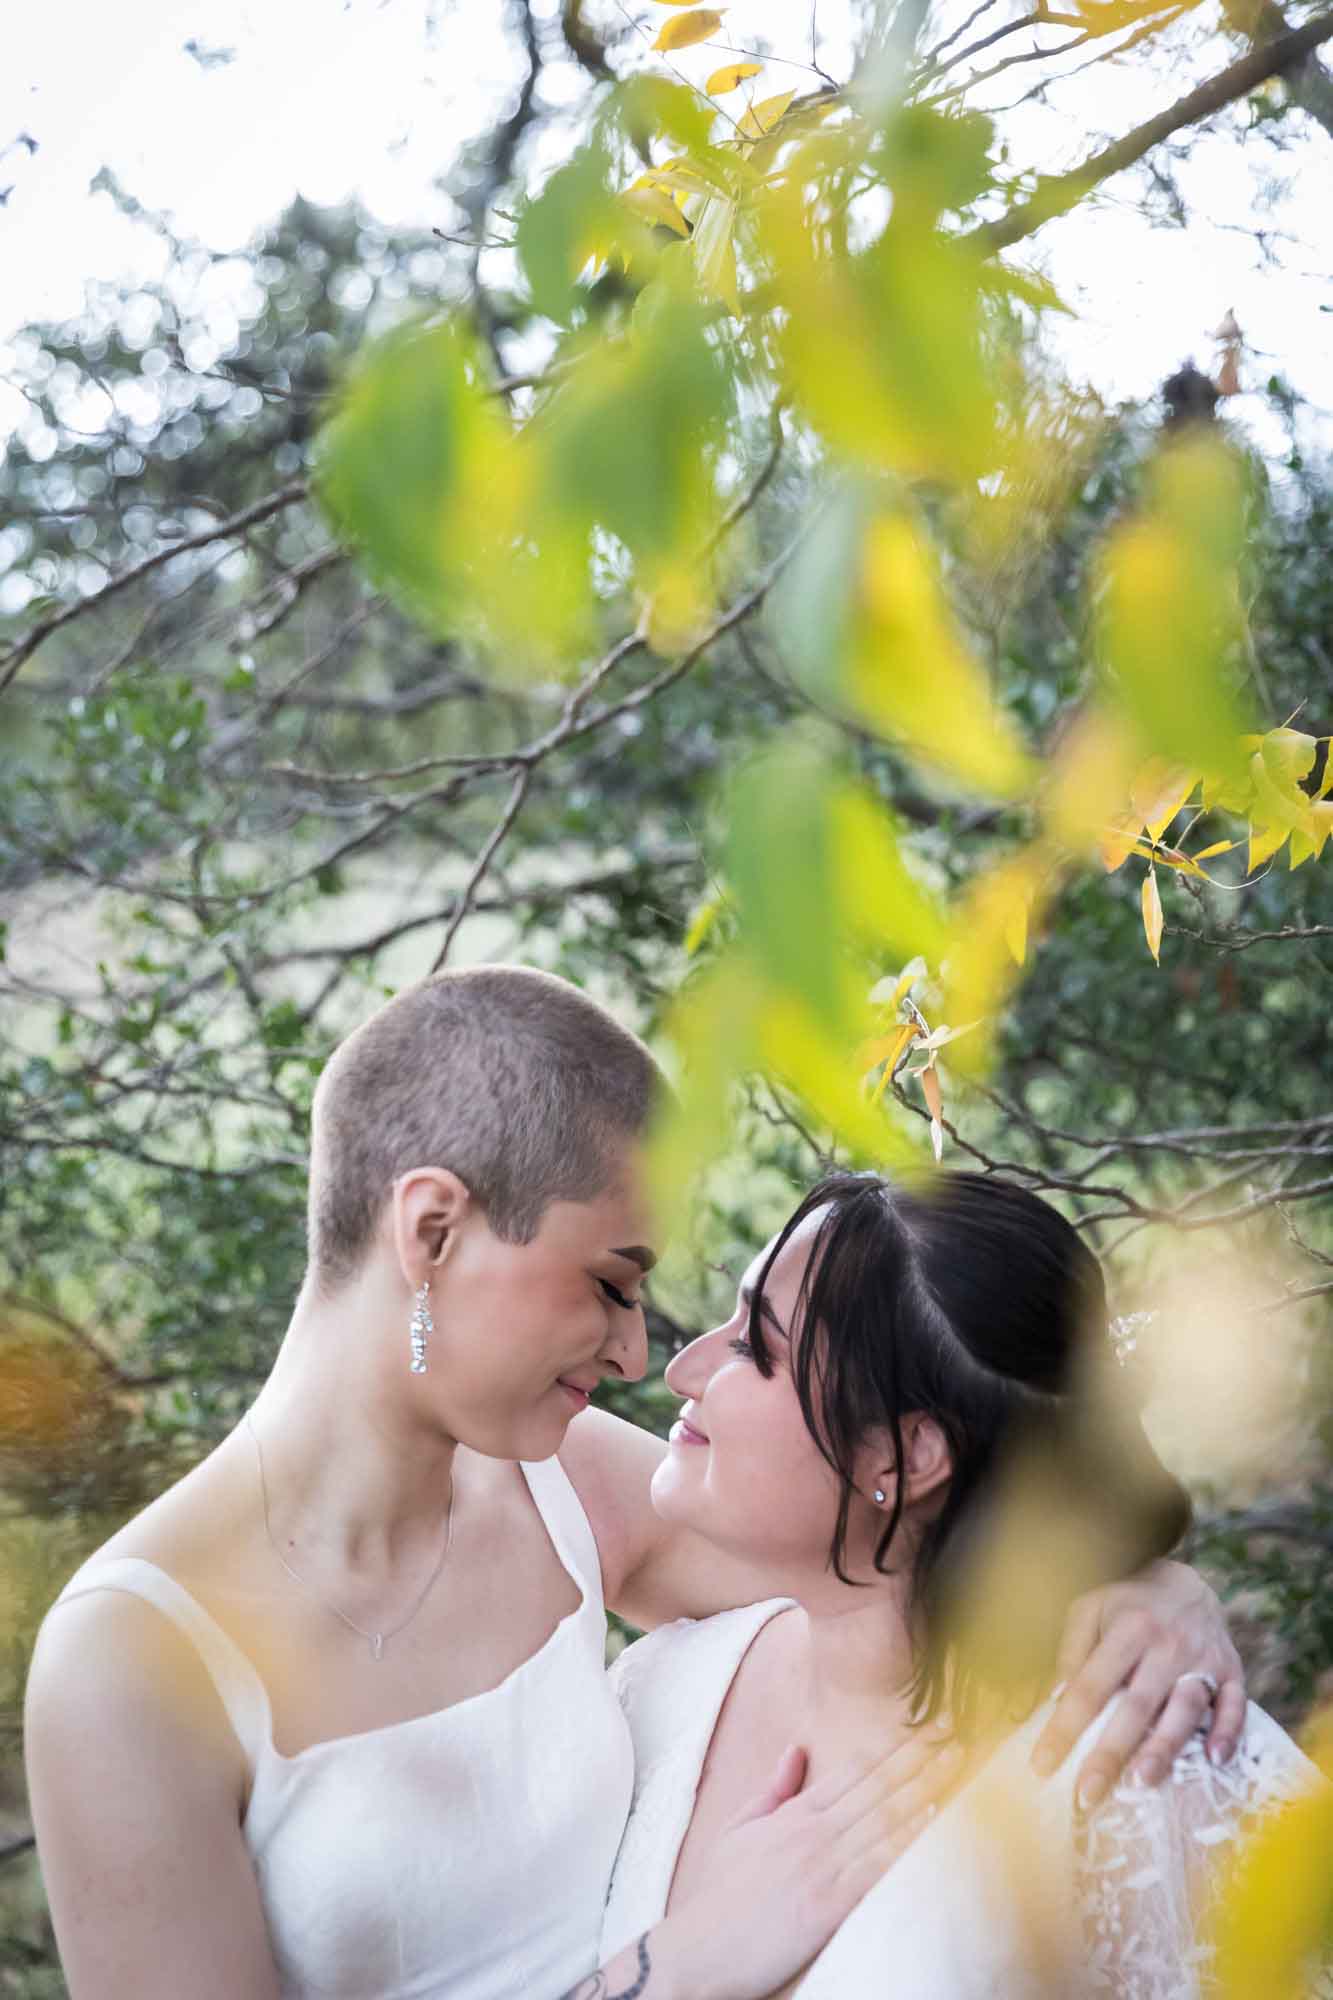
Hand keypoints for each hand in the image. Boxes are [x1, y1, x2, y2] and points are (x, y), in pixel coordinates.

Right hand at [655, 1729, 962, 1999]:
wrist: (700, 1951)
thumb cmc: (719, 1894)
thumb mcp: (739, 1829)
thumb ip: (773, 1790)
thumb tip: (797, 1750)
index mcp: (794, 1814)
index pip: (854, 1770)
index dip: (893, 1747)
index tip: (924, 1729)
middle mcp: (813, 1833)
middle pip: (877, 1787)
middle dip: (919, 1758)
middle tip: (955, 1732)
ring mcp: (822, 1867)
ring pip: (884, 1819)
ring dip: (924, 1789)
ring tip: (955, 1765)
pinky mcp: (829, 1906)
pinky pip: (877, 1867)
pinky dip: (906, 1840)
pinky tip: (932, 1820)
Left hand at [1031, 1559, 1245, 1810]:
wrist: (1184, 1580)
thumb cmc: (1125, 1603)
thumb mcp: (1088, 1610)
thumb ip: (1073, 1652)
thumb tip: (1057, 1700)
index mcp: (1127, 1629)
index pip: (1090, 1686)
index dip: (1065, 1727)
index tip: (1042, 1765)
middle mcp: (1167, 1644)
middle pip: (1137, 1705)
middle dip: (1111, 1752)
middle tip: (1087, 1794)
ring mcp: (1203, 1658)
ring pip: (1185, 1709)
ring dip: (1165, 1747)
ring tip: (1142, 1782)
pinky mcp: (1233, 1670)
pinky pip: (1234, 1705)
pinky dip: (1227, 1732)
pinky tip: (1215, 1760)